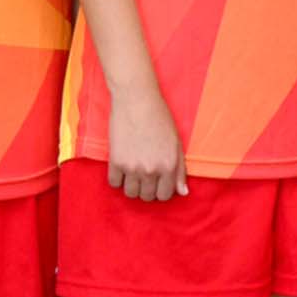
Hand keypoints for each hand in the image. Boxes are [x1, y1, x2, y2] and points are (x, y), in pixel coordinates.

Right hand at [107, 83, 187, 202]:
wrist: (136, 100)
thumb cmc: (159, 117)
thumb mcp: (176, 143)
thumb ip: (180, 170)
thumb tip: (182, 192)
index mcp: (169, 166)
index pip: (164, 195)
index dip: (160, 189)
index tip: (156, 181)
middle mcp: (151, 170)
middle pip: (147, 197)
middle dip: (146, 188)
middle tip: (144, 173)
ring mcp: (132, 167)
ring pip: (130, 193)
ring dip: (132, 185)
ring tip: (132, 171)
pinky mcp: (115, 161)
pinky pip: (114, 183)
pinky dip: (117, 178)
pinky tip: (121, 166)